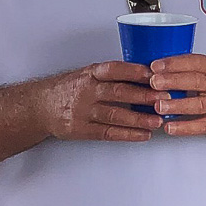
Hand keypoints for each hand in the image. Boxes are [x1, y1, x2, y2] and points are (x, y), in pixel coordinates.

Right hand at [37, 62, 164, 142]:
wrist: (39, 106)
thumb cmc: (69, 88)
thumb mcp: (86, 74)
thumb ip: (111, 76)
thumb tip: (146, 75)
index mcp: (90, 73)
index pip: (114, 70)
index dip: (134, 72)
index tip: (154, 74)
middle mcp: (86, 91)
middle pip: (118, 93)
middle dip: (144, 96)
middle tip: (165, 98)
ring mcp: (83, 112)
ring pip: (115, 115)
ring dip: (139, 119)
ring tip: (158, 121)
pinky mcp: (81, 130)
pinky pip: (108, 133)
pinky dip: (128, 135)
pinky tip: (143, 135)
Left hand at [147, 54, 205, 137]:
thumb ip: (185, 70)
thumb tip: (152, 69)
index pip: (193, 62)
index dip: (173, 64)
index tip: (154, 66)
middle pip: (195, 81)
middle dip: (173, 81)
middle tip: (154, 83)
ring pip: (198, 104)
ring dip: (177, 105)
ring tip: (159, 107)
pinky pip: (201, 126)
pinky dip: (185, 127)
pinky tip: (170, 127)